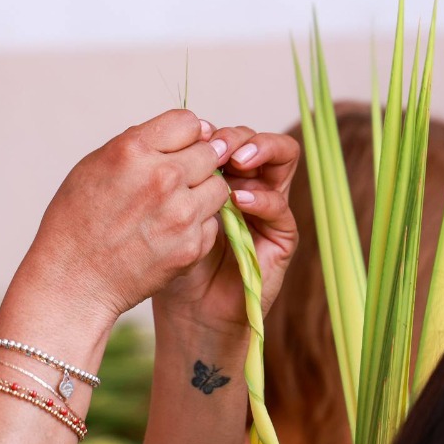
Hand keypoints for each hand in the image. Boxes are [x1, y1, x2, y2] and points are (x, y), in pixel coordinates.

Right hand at [18, 110, 234, 331]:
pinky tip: (170, 233)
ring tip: (175, 207)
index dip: (186, 134)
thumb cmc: (77, 221)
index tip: (181, 148)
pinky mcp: (191, 246)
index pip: (189, 122)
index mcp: (133, 151)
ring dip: (203, 193)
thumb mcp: (94, 165)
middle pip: (210, 153)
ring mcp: (180, 214)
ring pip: (219, 188)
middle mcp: (162, 178)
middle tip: (177, 181)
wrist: (72, 280)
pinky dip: (198, 226)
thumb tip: (189, 131)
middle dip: (197, 163)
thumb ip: (141, 144)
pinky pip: (213, 223)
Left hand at [152, 126, 299, 333]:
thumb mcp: (160, 210)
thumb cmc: (165, 260)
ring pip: (282, 158)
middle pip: (257, 139)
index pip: (228, 135)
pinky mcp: (281, 238)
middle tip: (215, 145)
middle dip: (236, 136)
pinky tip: (236, 199)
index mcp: (221, 175)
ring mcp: (268, 209)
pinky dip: (260, 198)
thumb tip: (170, 135)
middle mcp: (250, 185)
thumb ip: (169, 176)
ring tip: (234, 160)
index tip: (190, 135)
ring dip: (259, 152)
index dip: (213, 131)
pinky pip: (280, 207)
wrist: (185, 312)